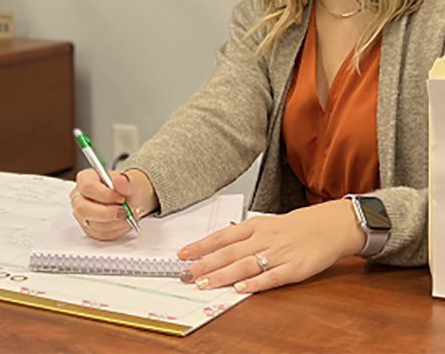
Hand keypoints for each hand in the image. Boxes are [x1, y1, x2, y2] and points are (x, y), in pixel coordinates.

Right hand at [69, 168, 157, 240]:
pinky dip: (117, 230)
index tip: (121, 198)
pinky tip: (123, 222)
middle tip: (125, 211)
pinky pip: (100, 234)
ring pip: (93, 224)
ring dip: (116, 222)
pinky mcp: (89, 229)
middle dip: (108, 213)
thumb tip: (121, 180)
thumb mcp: (133, 181)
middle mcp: (79, 196)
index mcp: (85, 178)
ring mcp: (82, 214)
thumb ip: (127, 181)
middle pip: (83, 208)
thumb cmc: (128, 188)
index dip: (105, 195)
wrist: (133, 200)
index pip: (87, 187)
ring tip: (129, 215)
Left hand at [177, 199, 365, 293]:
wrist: (330, 225)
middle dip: (205, 265)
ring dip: (222, 276)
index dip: (200, 246)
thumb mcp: (265, 224)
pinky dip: (255, 283)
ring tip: (205, 284)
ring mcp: (278, 253)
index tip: (182, 255)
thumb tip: (217, 244)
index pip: (221, 236)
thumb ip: (243, 235)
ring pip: (244, 265)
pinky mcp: (295, 268)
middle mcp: (262, 238)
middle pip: (228, 253)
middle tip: (187, 275)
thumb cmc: (295, 227)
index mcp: (254, 226)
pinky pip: (271, 277)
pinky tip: (240, 289)